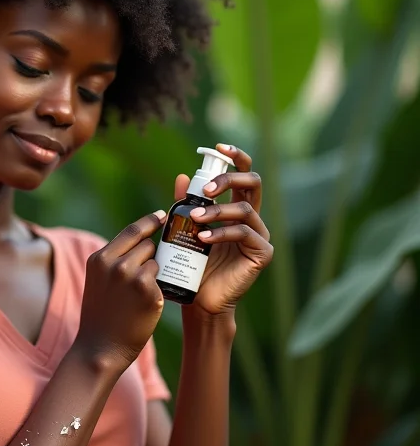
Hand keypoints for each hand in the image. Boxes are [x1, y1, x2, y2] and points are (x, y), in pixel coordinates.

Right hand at [77, 212, 166, 367]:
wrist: (101, 348)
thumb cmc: (101, 315)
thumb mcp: (98, 281)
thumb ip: (114, 260)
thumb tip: (142, 242)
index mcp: (100, 258)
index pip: (131, 231)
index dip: (149, 221)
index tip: (162, 216)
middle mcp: (115, 263)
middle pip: (146, 244)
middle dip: (151, 253)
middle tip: (147, 270)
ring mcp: (132, 276)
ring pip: (156, 261)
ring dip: (154, 272)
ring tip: (140, 294)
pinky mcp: (149, 291)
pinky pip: (162, 279)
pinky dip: (159, 288)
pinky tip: (147, 303)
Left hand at [176, 143, 273, 316]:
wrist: (199, 298)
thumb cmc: (193, 262)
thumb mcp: (186, 228)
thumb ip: (186, 203)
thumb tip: (183, 176)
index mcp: (237, 207)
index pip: (243, 174)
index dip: (236, 157)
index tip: (218, 147)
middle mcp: (252, 218)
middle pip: (253, 183)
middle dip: (229, 179)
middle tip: (206, 189)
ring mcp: (260, 235)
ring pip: (245, 209)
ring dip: (217, 211)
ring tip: (195, 220)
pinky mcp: (262, 253)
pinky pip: (244, 234)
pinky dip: (222, 233)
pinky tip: (203, 238)